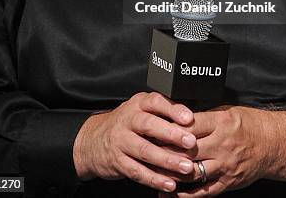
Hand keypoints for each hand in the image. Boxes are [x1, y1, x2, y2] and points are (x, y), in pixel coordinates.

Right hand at [73, 92, 196, 192]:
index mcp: (138, 104)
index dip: (172, 109)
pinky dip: (154, 179)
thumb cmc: (127, 123)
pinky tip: (169, 183)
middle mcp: (128, 120)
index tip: (190, 118)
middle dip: (171, 134)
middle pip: (149, 125)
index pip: (155, 102)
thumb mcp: (140, 109)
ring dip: (167, 160)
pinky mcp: (117, 161)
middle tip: (191, 142)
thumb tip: (192, 118)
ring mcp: (121, 141)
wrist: (93, 140)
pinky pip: (137, 171)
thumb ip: (162, 111)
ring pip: (144, 150)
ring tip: (186, 167)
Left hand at [158, 105, 285, 196]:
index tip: (152, 128)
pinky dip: (184, 195)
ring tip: (150, 172)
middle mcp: (222, 144)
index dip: (169, 127)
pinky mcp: (227, 182)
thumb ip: (204, 116)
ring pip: (192, 172)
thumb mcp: (227, 111)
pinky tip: (168, 194)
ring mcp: (224, 166)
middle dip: (164, 150)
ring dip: (169, 173)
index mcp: (221, 122)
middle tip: (145, 149)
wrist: (272, 144)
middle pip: (186, 149)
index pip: (189, 125)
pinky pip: (203, 192)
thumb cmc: (248, 124)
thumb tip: (178, 115)